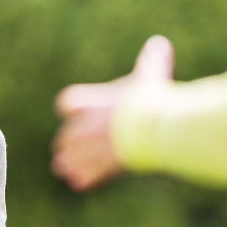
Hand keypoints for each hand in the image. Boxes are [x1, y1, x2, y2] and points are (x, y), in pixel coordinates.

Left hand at [51, 35, 174, 190]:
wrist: (153, 127)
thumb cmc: (150, 99)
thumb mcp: (151, 74)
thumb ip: (152, 60)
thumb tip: (161, 43)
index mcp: (89, 103)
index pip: (67, 103)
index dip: (72, 108)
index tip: (75, 111)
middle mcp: (84, 127)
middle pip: (65, 135)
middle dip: (68, 141)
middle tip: (67, 146)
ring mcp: (90, 149)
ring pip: (70, 158)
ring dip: (69, 163)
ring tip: (64, 169)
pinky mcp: (100, 168)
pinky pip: (84, 177)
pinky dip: (83, 179)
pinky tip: (80, 183)